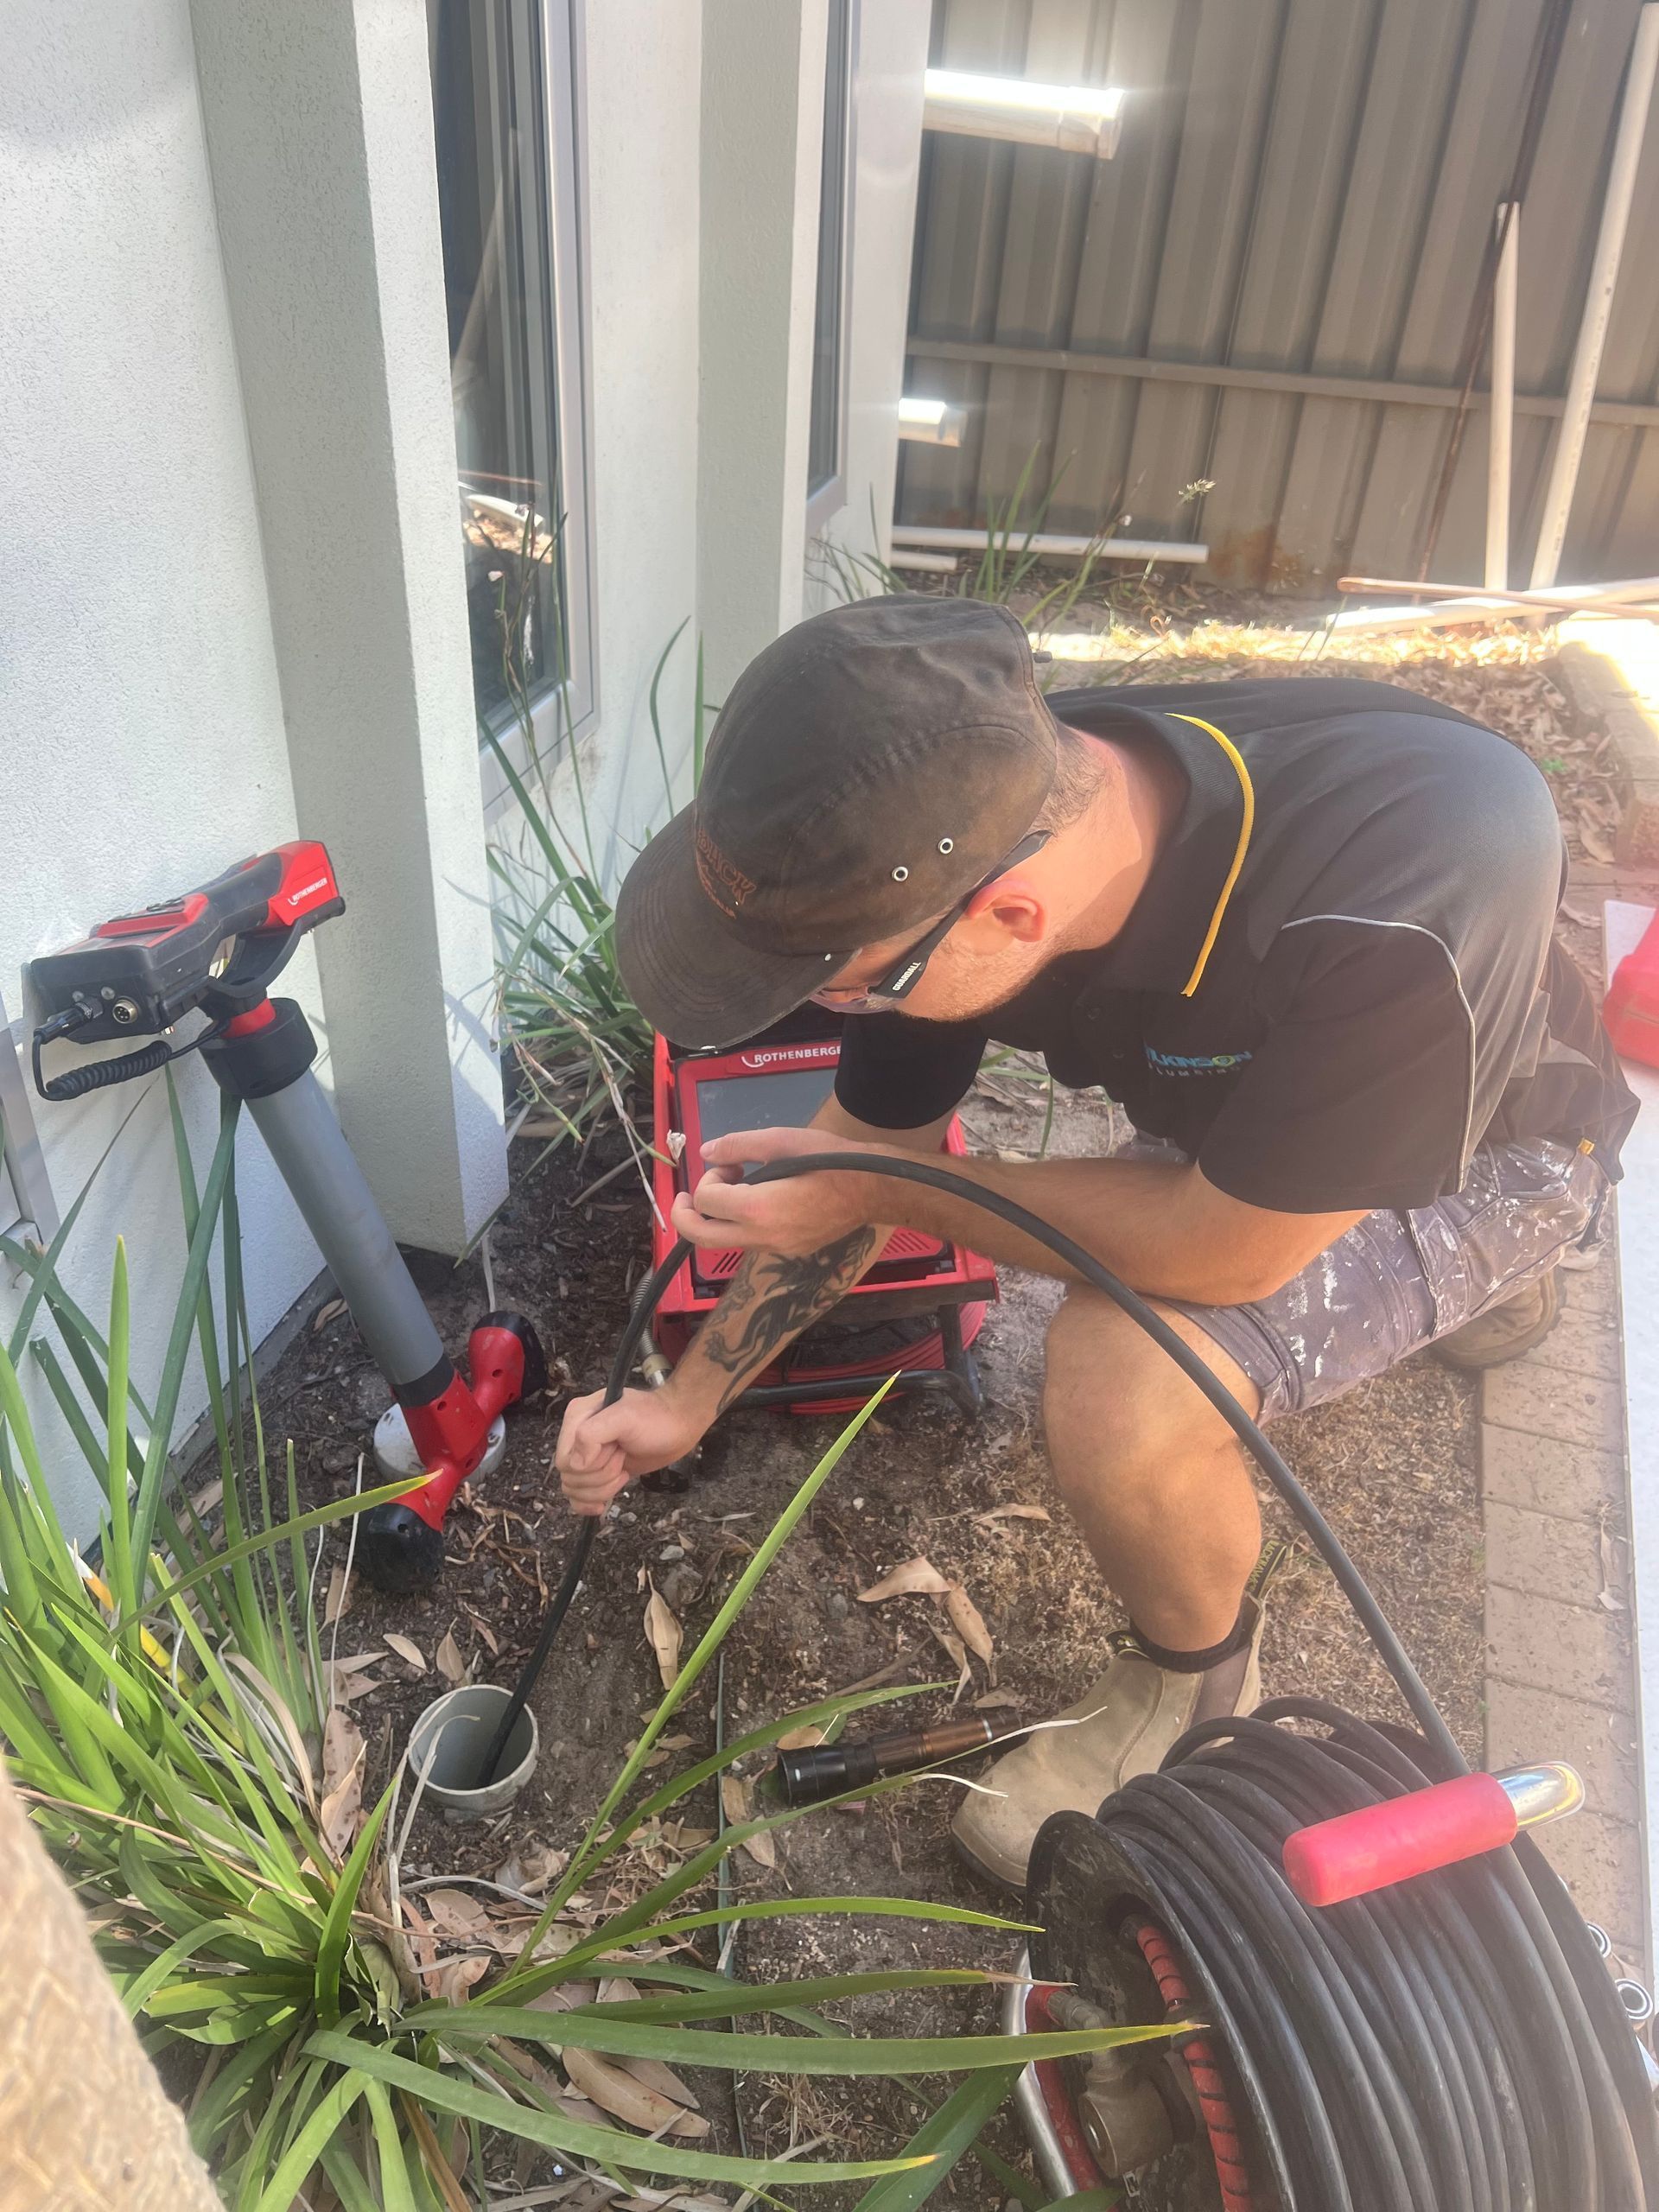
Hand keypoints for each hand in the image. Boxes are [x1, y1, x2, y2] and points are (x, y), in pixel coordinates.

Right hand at [556, 1385, 707, 1517]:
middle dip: (600, 1475)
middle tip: (622, 1457)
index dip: (590, 1464)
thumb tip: (575, 1464)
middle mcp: (576, 1437)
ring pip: (573, 1490)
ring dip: (602, 1488)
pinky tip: (603, 1504)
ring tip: (623, 1470)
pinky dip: (588, 1504)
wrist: (676, 1428)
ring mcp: (586, 1457)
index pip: (564, 1459)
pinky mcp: (597, 1474)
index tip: (616, 1450)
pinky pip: (577, 1498)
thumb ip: (592, 1434)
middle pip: (569, 1477)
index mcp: (577, 1418)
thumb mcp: (625, 1417)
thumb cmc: (655, 1419)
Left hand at [670, 1125, 888, 1257]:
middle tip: (691, 1194)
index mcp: (756, 1209)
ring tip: (742, 1185)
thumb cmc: (829, 1159)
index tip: (731, 1165)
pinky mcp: (790, 1252)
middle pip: (702, 1238)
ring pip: (727, 1241)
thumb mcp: (781, 1141)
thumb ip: (738, 1146)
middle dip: (687, 1215)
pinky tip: (765, 1199)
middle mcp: (762, 1238)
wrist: (873, 1188)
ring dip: (719, 1216)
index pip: (705, 1203)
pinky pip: (752, 1242)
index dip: (708, 1179)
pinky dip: (743, 1223)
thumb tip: (706, 1153)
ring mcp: (776, 1250)